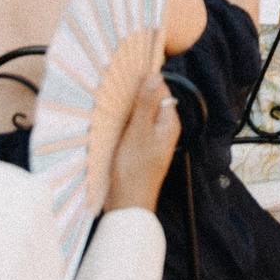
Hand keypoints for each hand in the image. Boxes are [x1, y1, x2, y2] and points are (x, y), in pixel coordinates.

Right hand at [103, 68, 180, 211]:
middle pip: (149, 101)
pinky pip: (132, 127)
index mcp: (169, 122)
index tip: (127, 75)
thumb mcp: (139, 132)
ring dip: (126, 109)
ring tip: (110, 105)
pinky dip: (122, 123)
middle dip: (133, 95)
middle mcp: (162, 129)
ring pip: (139, 114)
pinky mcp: (138, 148)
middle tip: (114, 89)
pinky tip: (110, 124)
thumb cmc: (134, 170)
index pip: (161, 90)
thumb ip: (146, 104)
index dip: (146, 81)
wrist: (127, 204)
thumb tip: (154, 76)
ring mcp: (150, 139)